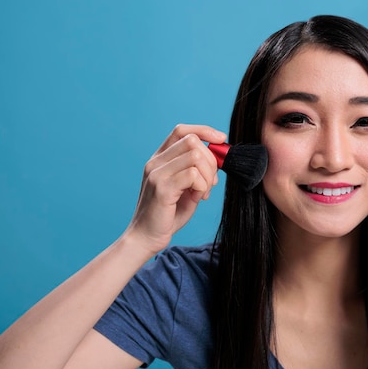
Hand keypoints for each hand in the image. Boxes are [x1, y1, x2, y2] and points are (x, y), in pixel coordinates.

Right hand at [124, 124, 226, 254]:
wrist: (146, 237)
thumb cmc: (168, 214)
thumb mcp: (186, 188)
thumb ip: (198, 171)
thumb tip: (219, 157)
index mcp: (160, 159)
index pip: (181, 131)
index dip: (204, 130)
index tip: (220, 139)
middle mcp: (155, 162)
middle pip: (192, 142)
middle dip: (211, 160)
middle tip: (211, 182)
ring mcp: (157, 174)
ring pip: (195, 156)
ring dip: (208, 175)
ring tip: (203, 192)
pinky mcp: (162, 188)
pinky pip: (193, 175)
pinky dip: (203, 186)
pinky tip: (198, 198)